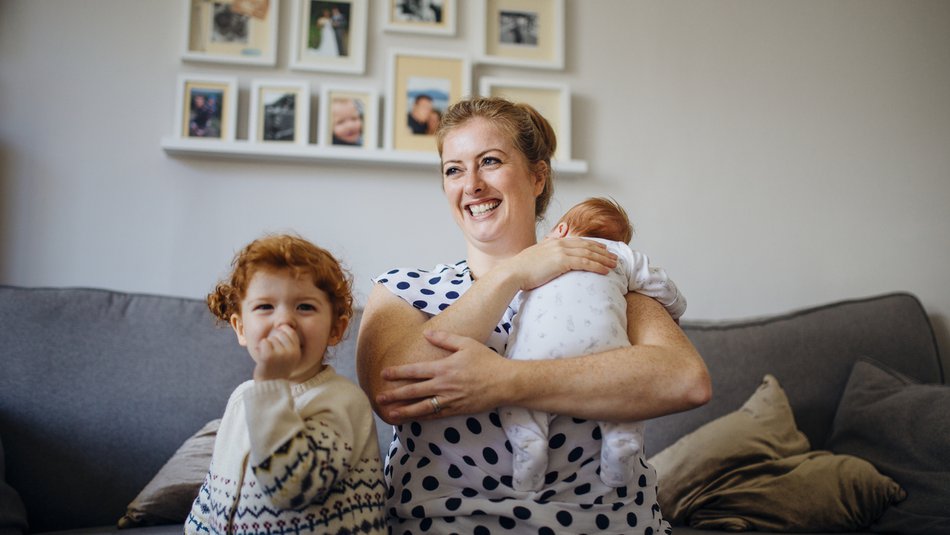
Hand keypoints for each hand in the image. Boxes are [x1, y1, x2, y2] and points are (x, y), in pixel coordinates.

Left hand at [253, 325, 300, 380]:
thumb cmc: (277, 369)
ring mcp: (280, 354)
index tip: (278, 343)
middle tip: (272, 354)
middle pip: (279, 333)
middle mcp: (290, 352)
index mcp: (296, 352)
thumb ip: (288, 342)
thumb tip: (281, 324)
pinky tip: (262, 357)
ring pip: (270, 339)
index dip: (282, 332)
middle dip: (273, 341)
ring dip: (266, 346)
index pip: (290, 332)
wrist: (269, 385)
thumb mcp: (289, 356)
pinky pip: (263, 342)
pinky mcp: (268, 356)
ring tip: (267, 358)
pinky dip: (260, 348)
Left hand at [375, 330, 507, 422]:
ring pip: (422, 407)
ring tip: (390, 414)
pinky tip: (413, 418)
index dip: (398, 373)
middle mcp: (444, 386)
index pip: (415, 371)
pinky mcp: (456, 410)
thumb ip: (444, 339)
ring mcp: (450, 400)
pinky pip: (436, 414)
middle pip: (414, 391)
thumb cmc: (486, 360)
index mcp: (444, 368)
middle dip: (395, 395)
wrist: (504, 382)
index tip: (384, 374)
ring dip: (405, 410)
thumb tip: (427, 333)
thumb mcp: (466, 344)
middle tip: (379, 398)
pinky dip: (423, 417)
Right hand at [505, 237, 617, 290]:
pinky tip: (605, 271)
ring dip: (604, 259)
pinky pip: (585, 263)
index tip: (603, 249)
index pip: (578, 241)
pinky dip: (597, 266)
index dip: (593, 244)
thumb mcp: (536, 259)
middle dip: (603, 252)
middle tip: (614, 257)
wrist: (513, 272)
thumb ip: (546, 257)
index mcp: (554, 242)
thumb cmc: (521, 270)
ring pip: (589, 254)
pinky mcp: (562, 261)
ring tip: (614, 265)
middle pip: (587, 246)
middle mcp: (559, 243)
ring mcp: (561, 251)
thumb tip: (550, 263)